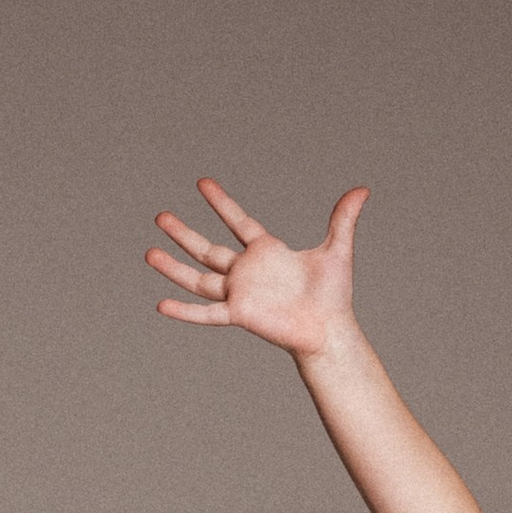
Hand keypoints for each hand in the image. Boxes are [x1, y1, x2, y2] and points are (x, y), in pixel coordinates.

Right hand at [144, 176, 368, 355]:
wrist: (330, 329)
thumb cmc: (333, 295)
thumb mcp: (336, 250)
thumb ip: (343, 219)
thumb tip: (363, 189)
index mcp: (266, 252)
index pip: (238, 221)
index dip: (221, 203)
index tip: (202, 183)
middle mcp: (247, 271)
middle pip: (207, 248)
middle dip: (183, 233)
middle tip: (160, 216)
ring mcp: (239, 293)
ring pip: (198, 278)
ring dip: (173, 267)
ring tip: (148, 253)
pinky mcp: (239, 314)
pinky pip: (206, 312)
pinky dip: (184, 311)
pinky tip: (161, 304)